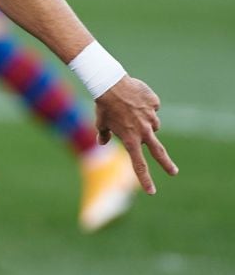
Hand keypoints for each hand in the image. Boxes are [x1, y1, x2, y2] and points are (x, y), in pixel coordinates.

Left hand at [95, 76, 178, 193]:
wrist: (110, 83)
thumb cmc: (103, 105)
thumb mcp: (100, 122)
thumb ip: (104, 134)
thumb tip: (102, 142)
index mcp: (130, 139)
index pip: (139, 164)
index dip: (145, 179)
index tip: (151, 191)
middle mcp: (143, 131)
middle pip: (158, 152)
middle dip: (166, 164)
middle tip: (173, 172)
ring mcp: (151, 117)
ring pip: (153, 124)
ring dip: (146, 122)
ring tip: (131, 110)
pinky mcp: (154, 104)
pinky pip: (153, 107)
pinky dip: (146, 105)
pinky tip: (135, 98)